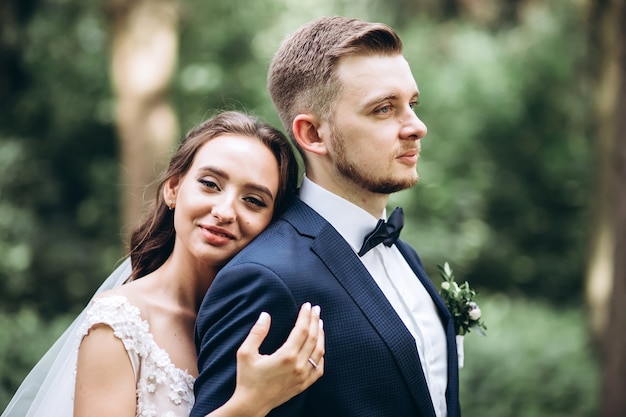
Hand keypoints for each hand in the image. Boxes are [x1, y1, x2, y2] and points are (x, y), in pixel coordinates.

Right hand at [229, 302, 323, 416]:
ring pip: (319, 352)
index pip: (302, 330)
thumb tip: (265, 315)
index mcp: (286, 356)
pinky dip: (321, 355)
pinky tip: (319, 347)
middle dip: (315, 321)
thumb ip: (257, 333)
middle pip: (313, 338)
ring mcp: (303, 376)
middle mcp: (298, 365)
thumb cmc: (247, 378)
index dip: (305, 316)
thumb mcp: (245, 353)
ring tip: (319, 323)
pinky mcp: (303, 384)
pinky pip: (319, 368)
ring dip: (320, 335)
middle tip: (316, 309)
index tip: (307, 305)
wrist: (251, 404)